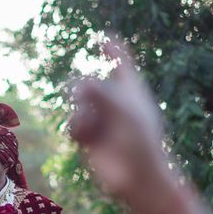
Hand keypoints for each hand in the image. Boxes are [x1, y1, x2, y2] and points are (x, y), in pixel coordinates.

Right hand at [69, 37, 170, 210]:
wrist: (136, 177)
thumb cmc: (138, 140)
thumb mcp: (121, 108)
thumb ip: (97, 90)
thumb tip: (74, 86)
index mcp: (133, 92)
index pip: (123, 64)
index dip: (114, 50)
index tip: (105, 36)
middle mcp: (117, 104)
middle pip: (92, 84)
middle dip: (84, 89)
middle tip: (79, 92)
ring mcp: (103, 121)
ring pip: (79, 105)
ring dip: (81, 112)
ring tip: (89, 125)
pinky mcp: (90, 138)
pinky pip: (75, 124)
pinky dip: (77, 127)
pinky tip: (84, 137)